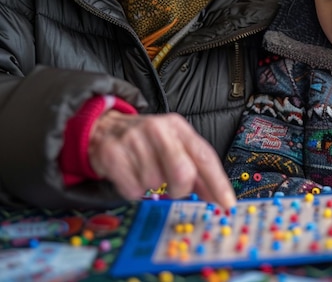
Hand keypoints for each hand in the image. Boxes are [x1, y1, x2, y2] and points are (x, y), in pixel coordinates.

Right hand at [88, 110, 235, 208]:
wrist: (104, 127)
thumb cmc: (146, 141)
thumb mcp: (172, 144)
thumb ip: (195, 168)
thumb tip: (216, 195)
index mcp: (177, 127)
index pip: (204, 155)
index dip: (217, 182)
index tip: (227, 203)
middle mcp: (158, 129)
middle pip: (183, 173)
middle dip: (179, 189)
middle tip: (169, 186)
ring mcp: (134, 139)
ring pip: (154, 184)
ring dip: (150, 186)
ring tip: (143, 170)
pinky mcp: (113, 152)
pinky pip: (132, 190)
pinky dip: (133, 190)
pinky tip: (129, 174)